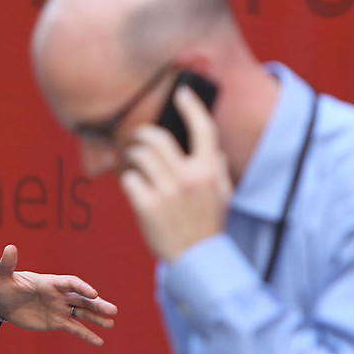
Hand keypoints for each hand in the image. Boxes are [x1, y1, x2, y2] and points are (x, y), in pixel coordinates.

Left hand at [0, 245, 117, 345]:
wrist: (1, 302)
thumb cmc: (3, 284)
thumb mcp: (2, 274)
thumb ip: (8, 263)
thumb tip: (10, 247)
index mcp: (50, 282)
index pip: (71, 283)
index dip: (82, 288)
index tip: (93, 294)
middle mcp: (59, 295)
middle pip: (82, 299)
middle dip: (97, 304)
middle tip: (113, 310)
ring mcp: (60, 308)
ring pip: (82, 313)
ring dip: (97, 318)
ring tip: (111, 324)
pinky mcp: (56, 322)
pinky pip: (75, 328)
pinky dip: (87, 335)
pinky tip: (99, 342)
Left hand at [119, 85, 232, 261]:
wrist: (198, 259)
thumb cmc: (209, 226)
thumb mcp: (223, 195)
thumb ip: (217, 168)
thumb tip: (212, 147)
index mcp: (209, 172)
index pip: (203, 128)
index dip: (192, 106)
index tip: (182, 93)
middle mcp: (189, 178)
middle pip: (158, 139)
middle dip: (143, 134)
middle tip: (138, 138)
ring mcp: (167, 192)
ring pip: (140, 157)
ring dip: (133, 157)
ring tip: (134, 164)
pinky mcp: (147, 206)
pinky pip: (130, 180)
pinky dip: (130, 181)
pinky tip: (135, 188)